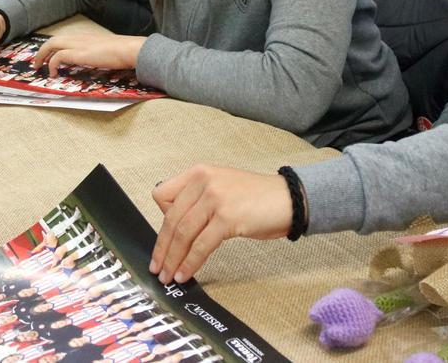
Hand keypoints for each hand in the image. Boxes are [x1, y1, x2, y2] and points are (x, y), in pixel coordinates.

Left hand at [32, 33, 145, 76]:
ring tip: (39, 67)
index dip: (54, 47)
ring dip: (42, 56)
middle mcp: (80, 38)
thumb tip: (102, 60)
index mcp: (87, 37)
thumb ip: (101, 54)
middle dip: (42, 51)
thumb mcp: (109, 51)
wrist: (130, 49)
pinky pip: (58, 57)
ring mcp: (78, 45)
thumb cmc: (124, 51)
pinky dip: (51, 64)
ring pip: (52, 44)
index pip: (65, 39)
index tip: (50, 56)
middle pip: (54, 40)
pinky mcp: (79, 54)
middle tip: (37, 62)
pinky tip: (53, 73)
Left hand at [150, 165, 292, 283]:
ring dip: (173, 259)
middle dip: (162, 248)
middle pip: (170, 219)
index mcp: (199, 173)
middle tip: (157, 267)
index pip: (162, 195)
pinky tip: (186, 273)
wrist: (289, 199)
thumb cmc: (258, 198)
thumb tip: (176, 228)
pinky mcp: (227, 218)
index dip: (160, 219)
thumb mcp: (222, 187)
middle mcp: (204, 181)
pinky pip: (201, 245)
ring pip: (183, 234)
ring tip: (169, 275)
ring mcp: (215, 199)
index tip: (162, 239)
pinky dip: (190, 262)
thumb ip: (198, 199)